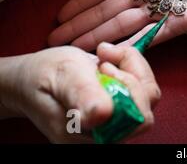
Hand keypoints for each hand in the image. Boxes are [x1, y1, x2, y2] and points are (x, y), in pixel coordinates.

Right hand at [0, 43, 158, 142]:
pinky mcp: (123, 110)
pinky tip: (110, 61)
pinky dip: (131, 67)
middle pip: (147, 105)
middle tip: (103, 57)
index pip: (137, 117)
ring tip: (104, 58)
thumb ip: (81, 93)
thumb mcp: (61, 76)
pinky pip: (142, 87)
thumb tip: (101, 114)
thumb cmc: (45, 77)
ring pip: (148, 93)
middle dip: (130, 73)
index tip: (103, 64)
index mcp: (93, 134)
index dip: (129, 86)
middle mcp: (109, 135)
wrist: (34, 80)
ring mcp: (118, 123)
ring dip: (131, 68)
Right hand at [48, 0, 186, 50]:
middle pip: (112, 9)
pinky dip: (135, 42)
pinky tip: (113, 51)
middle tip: (56, 37)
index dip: (87, 0)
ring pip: (127, 24)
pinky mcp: (186, 21)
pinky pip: (156, 33)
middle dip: (84, 23)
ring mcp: (169, 9)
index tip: (63, 11)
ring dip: (101, 35)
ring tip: (75, 47)